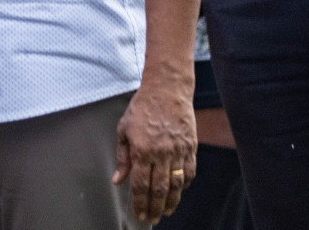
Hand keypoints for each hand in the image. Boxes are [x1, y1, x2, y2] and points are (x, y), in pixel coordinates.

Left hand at [113, 77, 197, 224]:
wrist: (167, 90)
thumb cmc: (142, 108)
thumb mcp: (124, 129)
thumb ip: (122, 157)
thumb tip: (118, 180)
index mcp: (141, 150)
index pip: (140, 185)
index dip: (139, 203)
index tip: (139, 214)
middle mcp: (161, 153)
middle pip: (159, 189)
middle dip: (155, 207)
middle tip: (152, 218)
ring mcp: (178, 151)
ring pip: (176, 185)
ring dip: (171, 201)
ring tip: (166, 211)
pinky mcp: (191, 147)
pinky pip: (189, 172)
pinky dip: (184, 185)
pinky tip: (178, 192)